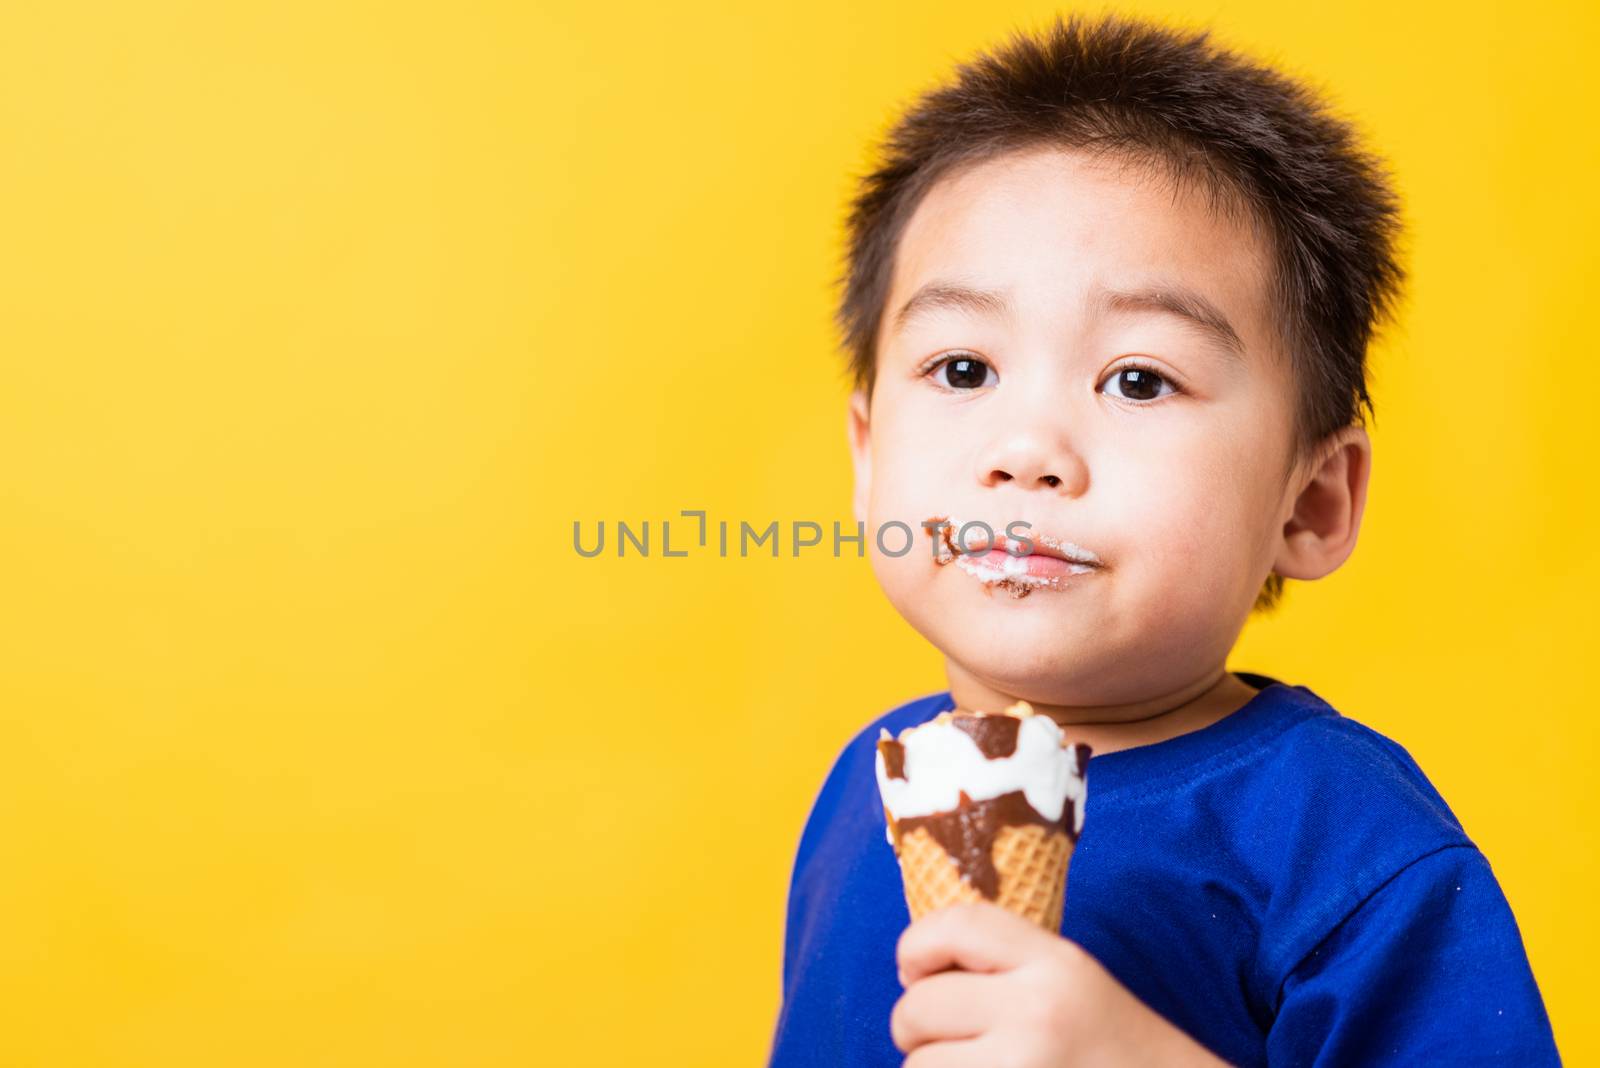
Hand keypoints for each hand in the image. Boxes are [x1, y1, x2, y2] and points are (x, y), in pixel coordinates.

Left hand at [891, 901, 1230, 1066]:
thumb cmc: (1109, 1048)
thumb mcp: (1070, 982)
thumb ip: (1003, 966)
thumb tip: (912, 974)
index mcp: (1055, 964)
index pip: (956, 925)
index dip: (916, 945)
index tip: (915, 971)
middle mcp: (1038, 1013)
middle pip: (919, 1006)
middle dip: (917, 1028)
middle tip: (948, 1041)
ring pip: (918, 1066)